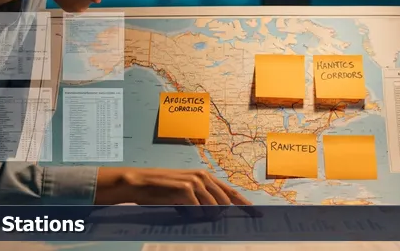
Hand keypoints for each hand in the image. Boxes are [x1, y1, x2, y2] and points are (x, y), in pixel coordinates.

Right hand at [95, 167, 258, 218]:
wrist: (140, 183)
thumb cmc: (162, 190)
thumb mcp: (184, 195)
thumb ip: (201, 201)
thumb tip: (216, 216)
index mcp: (205, 177)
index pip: (231, 192)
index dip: (245, 204)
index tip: (259, 214)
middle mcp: (203, 177)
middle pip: (226, 202)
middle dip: (227, 214)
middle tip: (228, 221)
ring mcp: (195, 182)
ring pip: (212, 208)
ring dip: (205, 216)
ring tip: (190, 212)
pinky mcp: (186, 188)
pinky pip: (197, 210)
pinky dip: (192, 215)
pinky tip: (183, 211)